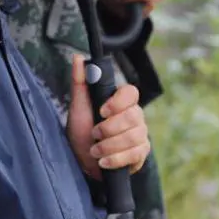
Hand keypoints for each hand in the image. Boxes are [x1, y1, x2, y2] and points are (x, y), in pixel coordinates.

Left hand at [66, 55, 150, 179]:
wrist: (82, 161)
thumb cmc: (81, 131)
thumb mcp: (78, 107)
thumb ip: (80, 82)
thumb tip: (78, 57)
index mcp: (121, 102)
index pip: (131, 92)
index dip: (118, 102)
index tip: (101, 111)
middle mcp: (135, 116)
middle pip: (133, 116)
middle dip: (109, 129)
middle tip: (94, 134)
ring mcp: (140, 135)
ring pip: (134, 137)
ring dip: (109, 146)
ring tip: (95, 151)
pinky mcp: (141, 154)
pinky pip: (135, 154)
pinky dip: (116, 159)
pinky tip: (103, 162)